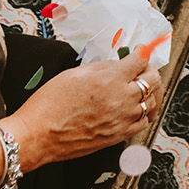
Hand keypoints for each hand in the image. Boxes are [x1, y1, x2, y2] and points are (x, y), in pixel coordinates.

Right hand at [4, 49, 160, 170]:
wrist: (35, 136)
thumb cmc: (47, 107)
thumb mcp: (73, 74)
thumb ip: (102, 67)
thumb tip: (118, 64)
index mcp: (109, 80)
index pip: (141, 61)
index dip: (142, 53)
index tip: (141, 52)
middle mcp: (120, 99)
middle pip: (153, 80)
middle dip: (149, 71)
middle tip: (142, 70)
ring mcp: (121, 119)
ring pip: (152, 102)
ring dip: (150, 93)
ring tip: (141, 89)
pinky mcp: (117, 136)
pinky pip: (143, 123)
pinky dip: (144, 114)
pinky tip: (136, 109)